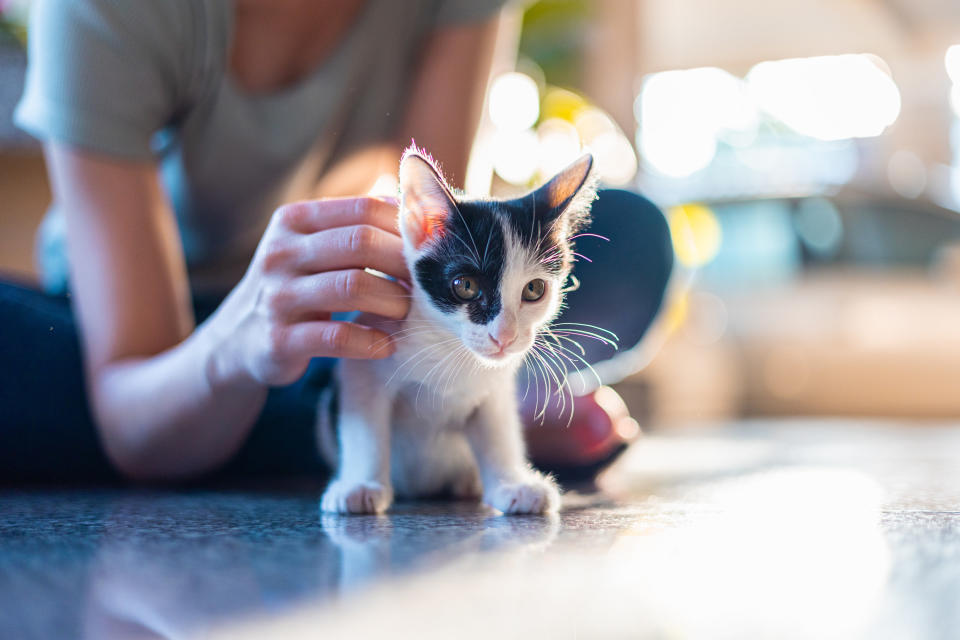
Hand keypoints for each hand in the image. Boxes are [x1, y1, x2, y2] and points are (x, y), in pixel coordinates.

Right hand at [209, 197, 409, 386]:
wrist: (239, 340)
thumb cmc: (296, 286)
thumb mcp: (314, 247)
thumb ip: (357, 227)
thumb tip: (421, 212)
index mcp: (294, 220)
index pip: (364, 208)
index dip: (404, 227)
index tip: (426, 251)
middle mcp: (281, 252)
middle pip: (360, 243)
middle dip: (402, 263)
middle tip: (423, 284)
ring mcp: (277, 296)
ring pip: (353, 286)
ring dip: (392, 301)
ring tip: (407, 312)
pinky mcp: (280, 340)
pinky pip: (338, 337)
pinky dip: (372, 341)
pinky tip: (387, 344)